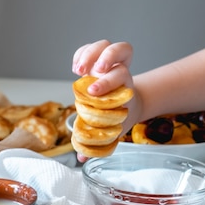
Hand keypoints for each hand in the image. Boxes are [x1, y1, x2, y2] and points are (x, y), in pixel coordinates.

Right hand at [71, 40, 139, 161]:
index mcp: (124, 86)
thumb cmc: (118, 118)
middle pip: (119, 50)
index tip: (94, 93)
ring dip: (90, 53)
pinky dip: (80, 54)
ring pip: (105, 45)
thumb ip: (97, 143)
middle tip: (90, 73)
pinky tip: (75, 68)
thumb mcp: (112, 131)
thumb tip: (82, 159)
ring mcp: (107, 63)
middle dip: (105, 58)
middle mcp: (118, 70)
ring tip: (78, 70)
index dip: (108, 81)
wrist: (130, 105)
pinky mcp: (96, 60)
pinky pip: (89, 49)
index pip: (121, 74)